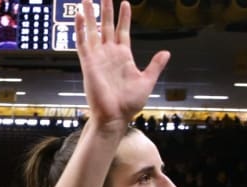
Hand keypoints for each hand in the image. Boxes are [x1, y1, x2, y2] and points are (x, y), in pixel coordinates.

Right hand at [75, 0, 169, 126]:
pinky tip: (81, 16)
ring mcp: (98, 57)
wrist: (116, 116)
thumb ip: (155, 65)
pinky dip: (80, 29)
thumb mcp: (147, 81)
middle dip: (106, 10)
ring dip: (90, 14)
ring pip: (92, 30)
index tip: (125, 3)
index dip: (124, 17)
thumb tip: (166, 52)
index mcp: (123, 56)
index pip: (122, 31)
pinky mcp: (88, 63)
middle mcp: (109, 54)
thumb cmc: (130, 103)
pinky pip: (82, 43)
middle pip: (106, 26)